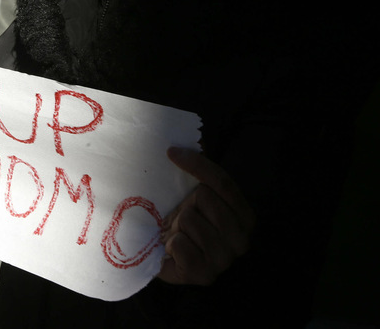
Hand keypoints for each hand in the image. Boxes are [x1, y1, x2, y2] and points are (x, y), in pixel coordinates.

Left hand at [158, 147, 254, 285]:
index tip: (172, 152)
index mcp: (246, 218)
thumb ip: (202, 174)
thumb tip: (193, 140)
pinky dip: (171, 244)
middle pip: (206, 197)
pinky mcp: (204, 275)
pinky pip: (180, 243)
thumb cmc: (185, 226)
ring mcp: (224, 260)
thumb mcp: (196, 198)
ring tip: (179, 235)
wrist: (168, 260)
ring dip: (177, 225)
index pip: (223, 182)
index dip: (197, 164)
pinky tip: (175, 250)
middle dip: (187, 204)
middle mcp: (242, 240)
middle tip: (183, 219)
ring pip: (190, 219)